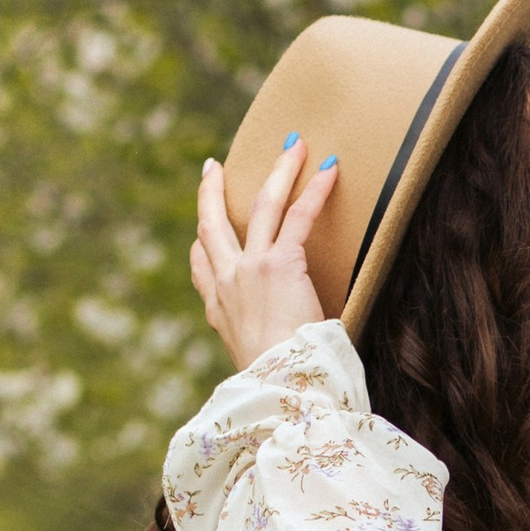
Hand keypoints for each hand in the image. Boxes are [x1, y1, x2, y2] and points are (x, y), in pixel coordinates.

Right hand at [189, 141, 339, 371]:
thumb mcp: (252, 364)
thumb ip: (257, 347)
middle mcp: (227, 284)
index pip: (202, 269)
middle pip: (212, 226)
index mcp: (218, 310)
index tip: (199, 235)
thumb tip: (278, 354)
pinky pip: (298, 216)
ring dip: (279, 172)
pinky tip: (329, 168)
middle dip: (210, 193)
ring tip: (293, 147)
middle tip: (211, 169)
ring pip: (261, 206)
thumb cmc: (276, 382)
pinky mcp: (279, 263)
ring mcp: (250, 268)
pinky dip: (315, 190)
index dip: (200, 247)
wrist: (278, 383)